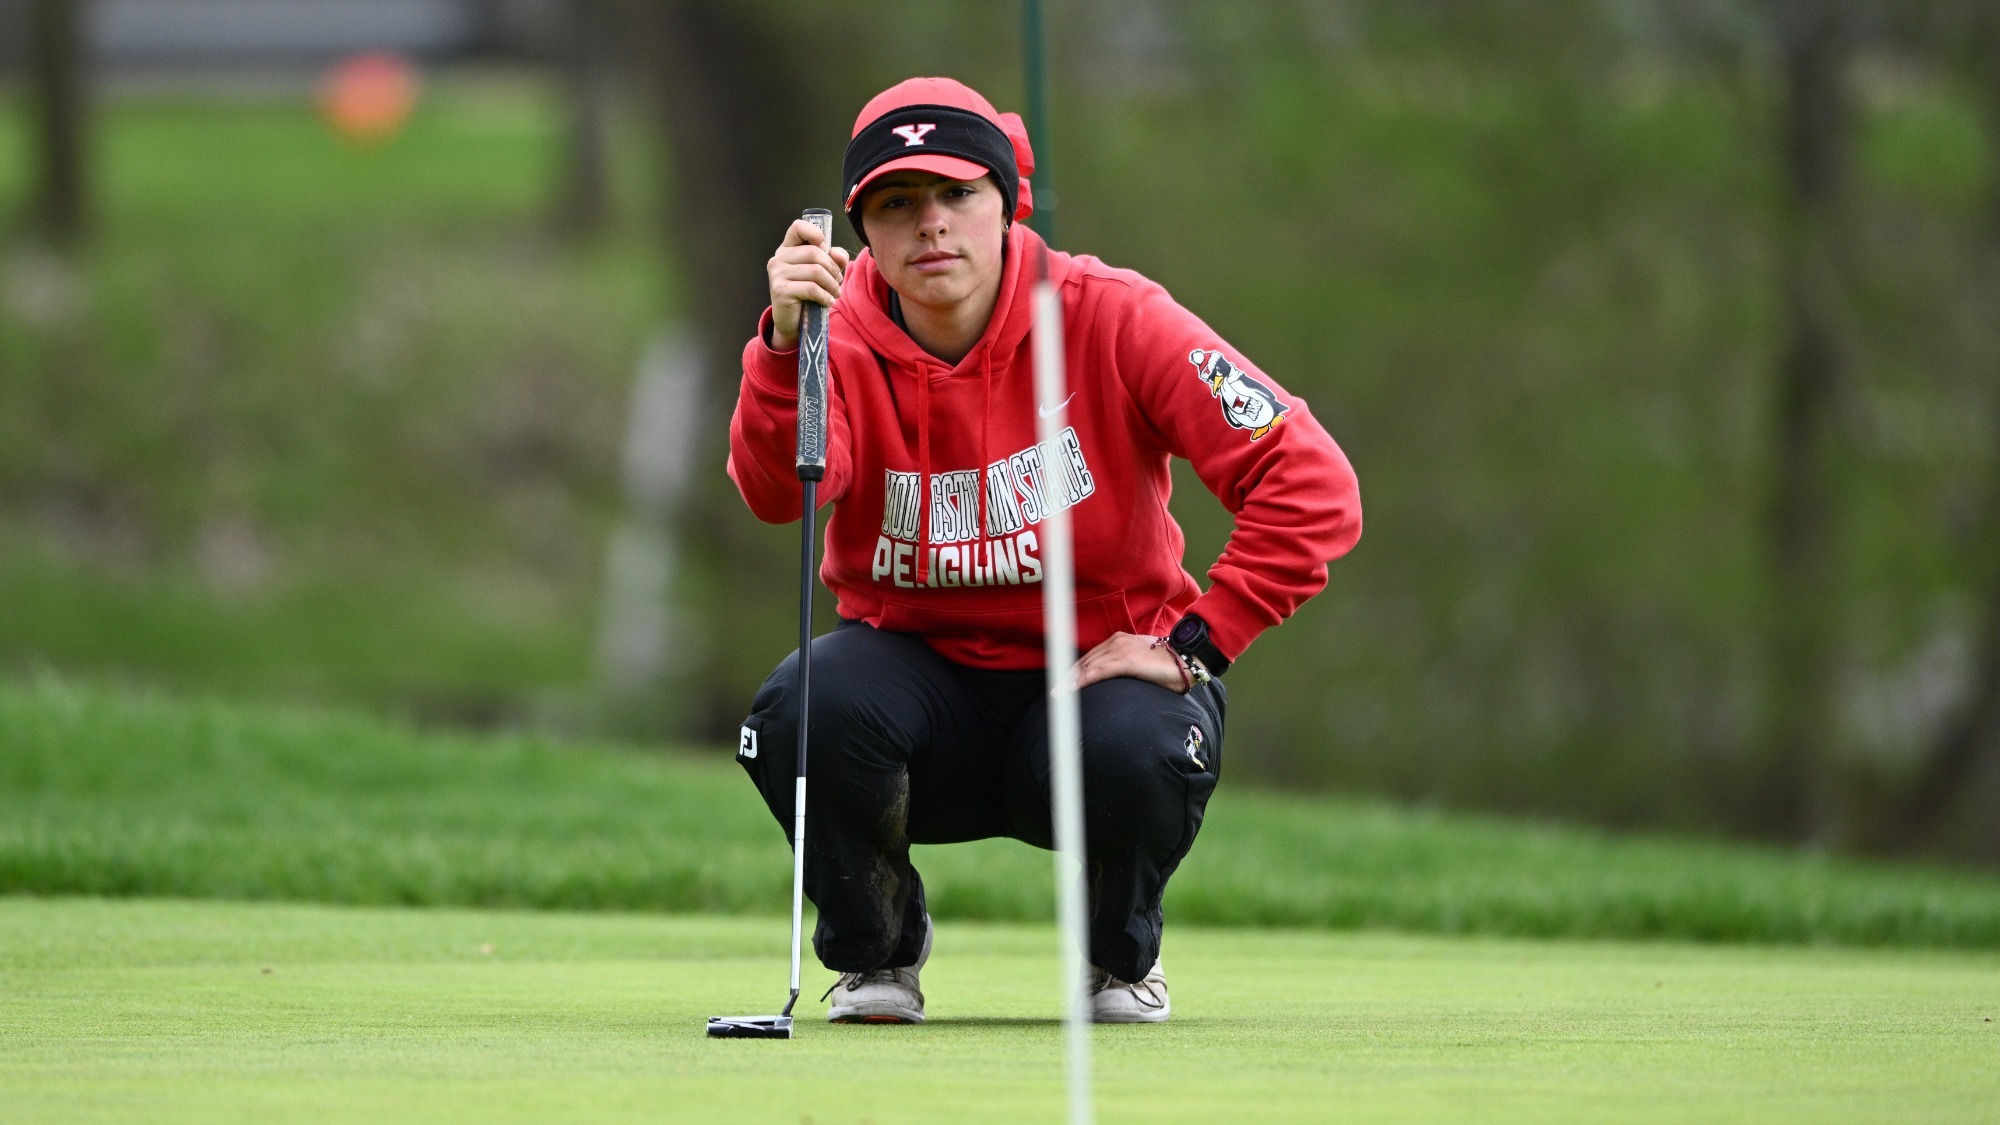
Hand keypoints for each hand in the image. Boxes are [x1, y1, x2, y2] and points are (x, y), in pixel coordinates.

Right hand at [766, 219, 850, 349]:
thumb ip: (833, 259)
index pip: (798, 227)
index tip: (825, 249)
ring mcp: (777, 274)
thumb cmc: (808, 295)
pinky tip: (828, 301)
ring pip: (815, 271)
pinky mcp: (780, 290)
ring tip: (834, 293)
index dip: (815, 233)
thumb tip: (837, 254)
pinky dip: (825, 296)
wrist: (793, 323)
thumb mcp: (824, 273)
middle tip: (837, 282)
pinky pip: (811, 288)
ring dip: (832, 284)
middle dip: (832, 269)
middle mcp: (779, 258)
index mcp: (787, 249)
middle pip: (814, 253)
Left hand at [1070, 631, 1189, 692]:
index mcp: (1119, 641)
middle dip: (1068, 677)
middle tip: (1055, 692)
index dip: (1075, 670)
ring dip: (1071, 681)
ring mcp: (1121, 650)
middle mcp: (1117, 642)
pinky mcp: (1127, 661)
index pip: (1090, 657)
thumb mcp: (1141, 661)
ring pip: (1088, 666)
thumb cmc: (1168, 664)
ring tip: (1059, 694)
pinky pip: (1100, 672)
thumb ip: (1126, 666)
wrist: (1188, 658)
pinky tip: (1073, 689)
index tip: (1063, 683)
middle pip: (1085, 661)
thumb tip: (1117, 680)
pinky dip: (1084, 680)